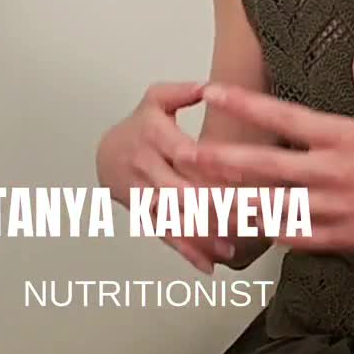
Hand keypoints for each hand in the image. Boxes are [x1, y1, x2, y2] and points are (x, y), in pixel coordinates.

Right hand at [96, 82, 235, 273]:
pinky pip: (165, 235)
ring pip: (174, 218)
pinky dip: (186, 252)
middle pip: (181, 191)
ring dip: (202, 235)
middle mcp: (147, 166)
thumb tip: (211, 87)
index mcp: (154, 135)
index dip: (210, 166)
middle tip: (247, 220)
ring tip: (230, 249)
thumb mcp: (156, 98)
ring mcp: (144, 193)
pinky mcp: (145, 215)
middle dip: (213, 208)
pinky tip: (208, 266)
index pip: (184, 153)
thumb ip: (184, 91)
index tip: (241, 177)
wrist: (105, 153)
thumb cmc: (140, 125)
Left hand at [192, 46, 353, 266]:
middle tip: (186, 153)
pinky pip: (296, 238)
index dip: (245, 104)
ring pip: (272, 206)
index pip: (284, 117)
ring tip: (202, 196)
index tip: (214, 92)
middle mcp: (333, 174)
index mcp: (346, 138)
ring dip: (236, 201)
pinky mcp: (341, 240)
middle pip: (265, 166)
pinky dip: (272, 232)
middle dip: (222, 159)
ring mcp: (334, 210)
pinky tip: (251, 227)